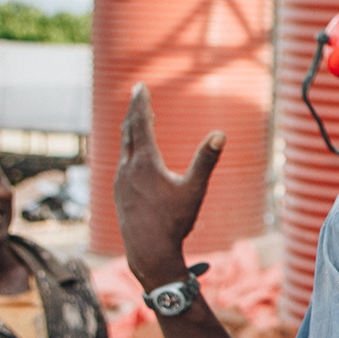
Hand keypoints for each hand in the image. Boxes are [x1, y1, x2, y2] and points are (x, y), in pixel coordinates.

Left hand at [115, 84, 223, 285]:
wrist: (147, 251)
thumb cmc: (173, 221)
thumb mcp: (194, 189)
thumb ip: (206, 160)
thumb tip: (220, 134)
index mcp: (144, 162)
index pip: (140, 124)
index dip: (141, 103)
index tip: (140, 86)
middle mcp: (127, 168)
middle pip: (128, 131)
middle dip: (135, 111)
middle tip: (138, 94)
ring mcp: (120, 181)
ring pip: (123, 147)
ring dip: (131, 130)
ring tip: (138, 120)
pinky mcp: (119, 193)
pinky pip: (122, 162)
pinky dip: (129, 149)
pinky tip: (134, 156)